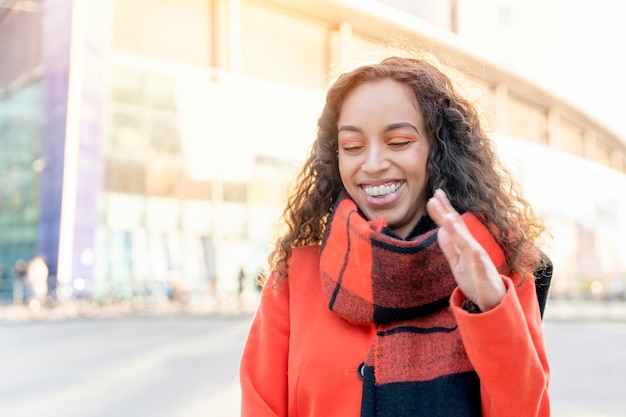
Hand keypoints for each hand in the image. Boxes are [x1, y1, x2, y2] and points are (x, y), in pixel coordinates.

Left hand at [426, 189, 505, 311]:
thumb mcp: (457, 264)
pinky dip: (478, 260)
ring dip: (459, 231)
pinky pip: (481, 268)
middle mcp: (473, 250)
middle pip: (459, 229)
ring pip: (468, 244)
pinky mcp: (485, 277)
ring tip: (449, 217)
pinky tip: (475, 252)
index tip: (433, 198)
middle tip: (436, 196)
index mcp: (465, 247)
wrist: (493, 303)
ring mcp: (480, 262)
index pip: (453, 227)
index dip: (443, 212)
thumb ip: (450, 248)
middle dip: (448, 213)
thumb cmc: (475, 281)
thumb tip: (441, 230)